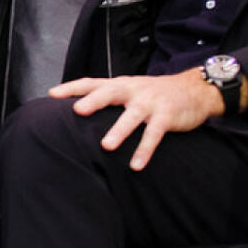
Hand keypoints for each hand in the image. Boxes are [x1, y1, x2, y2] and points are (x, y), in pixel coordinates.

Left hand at [48, 68, 223, 169]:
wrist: (195, 90)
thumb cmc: (153, 94)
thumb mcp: (130, 90)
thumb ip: (108, 98)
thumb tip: (77, 111)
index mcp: (120, 84)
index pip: (92, 82)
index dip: (72, 87)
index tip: (52, 95)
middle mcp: (133, 90)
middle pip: (111, 92)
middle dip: (94, 100)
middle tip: (77, 111)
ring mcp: (150, 103)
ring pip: (133, 115)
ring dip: (120, 130)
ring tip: (106, 146)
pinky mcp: (167, 116)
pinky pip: (154, 134)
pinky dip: (145, 149)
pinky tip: (136, 165)